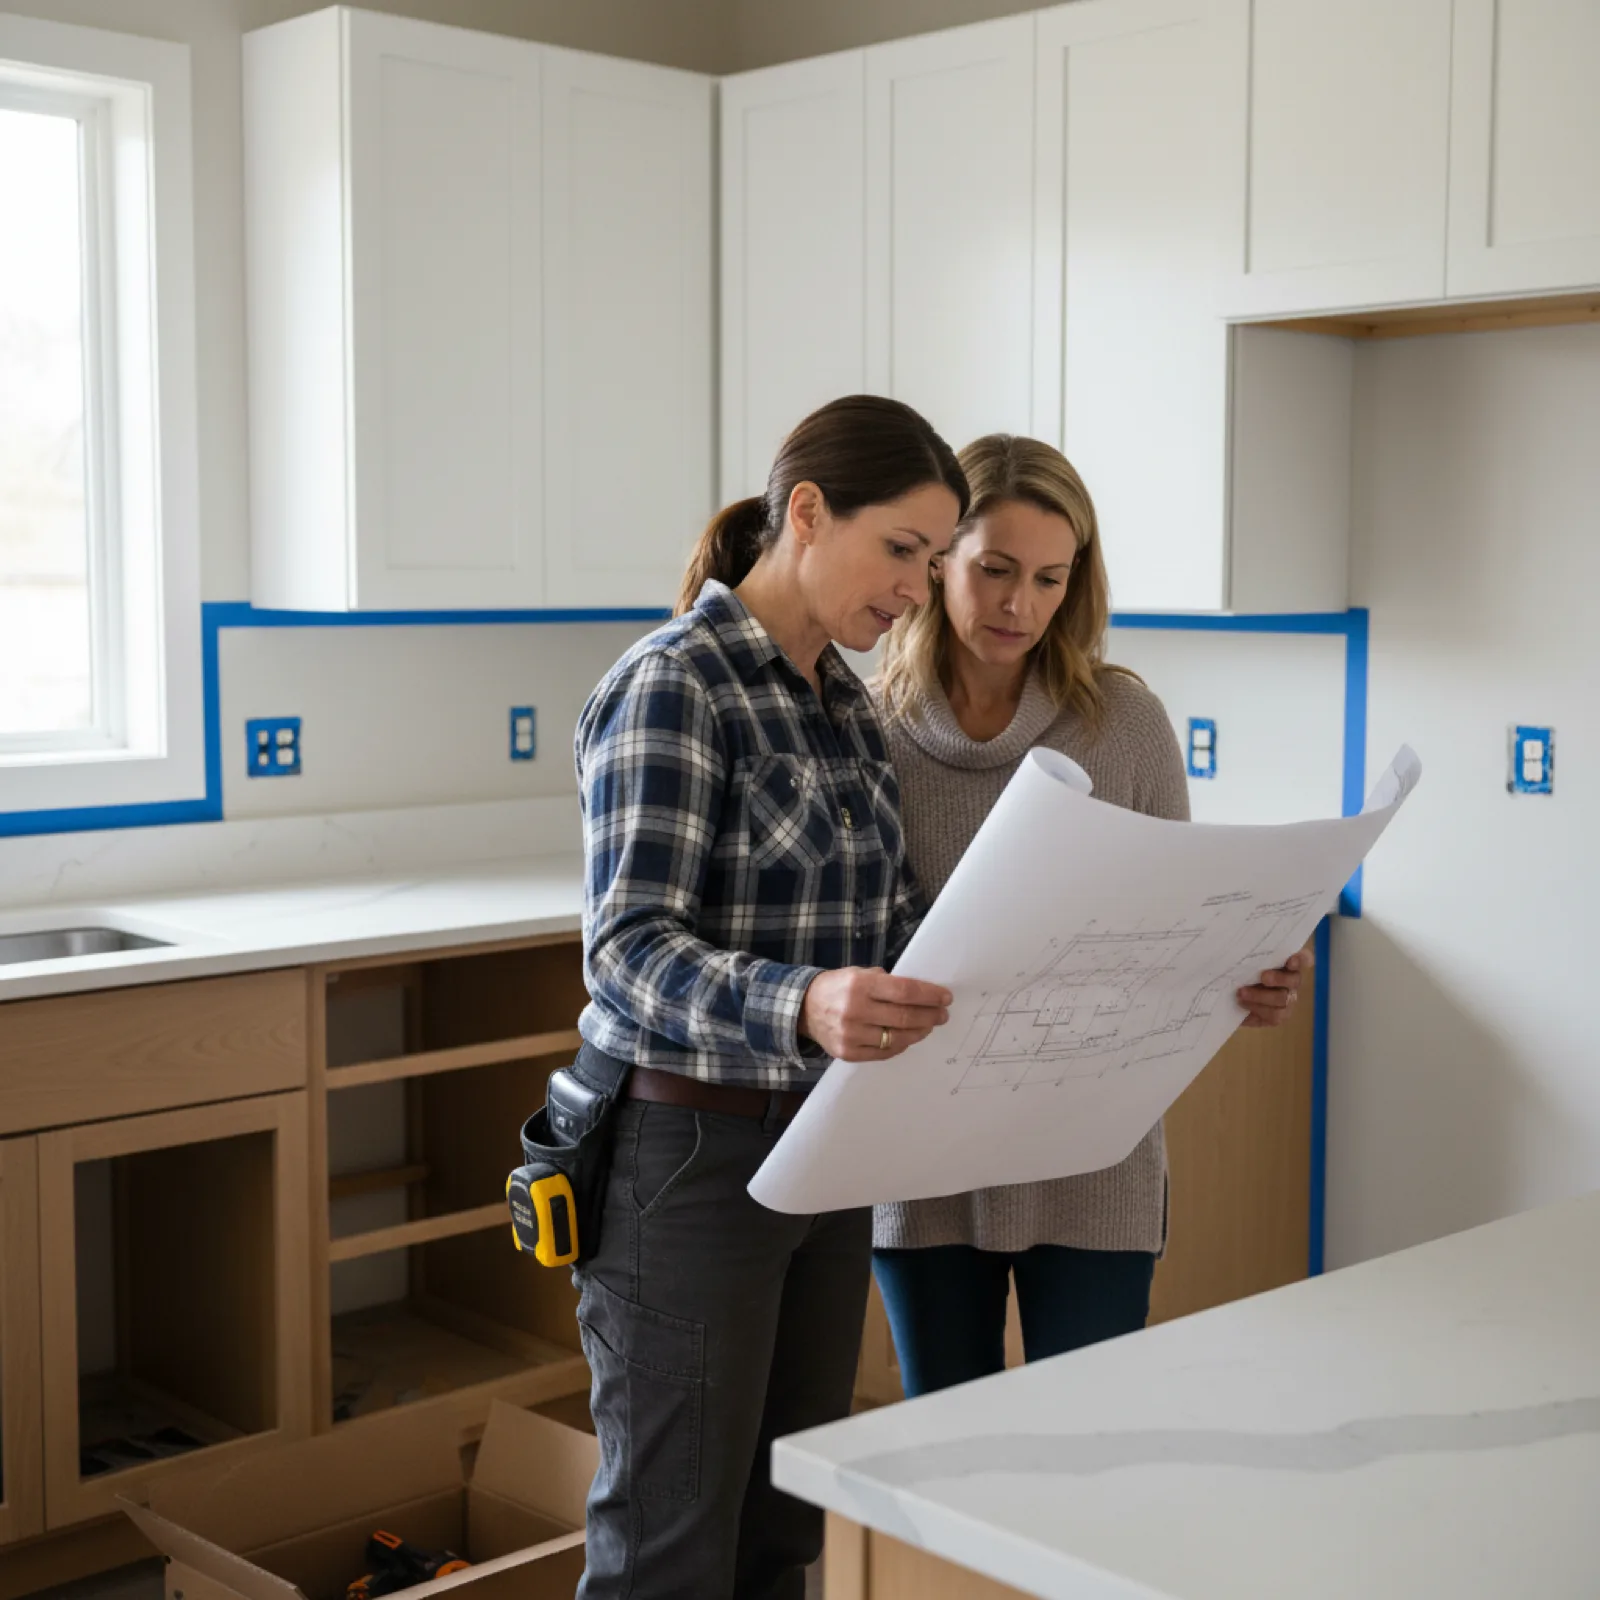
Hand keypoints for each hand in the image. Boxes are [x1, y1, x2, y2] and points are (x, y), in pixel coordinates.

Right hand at [799, 967, 951, 1060]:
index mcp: (859, 985)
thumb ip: (887, 982)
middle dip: (930, 1015)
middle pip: (904, 1016)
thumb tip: (921, 993)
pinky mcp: (848, 1053)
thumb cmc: (838, 987)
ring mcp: (851, 1035)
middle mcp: (855, 1010)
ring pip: (897, 1038)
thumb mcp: (859, 973)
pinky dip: (900, 1045)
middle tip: (942, 1014)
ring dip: (919, 1032)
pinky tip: (908, 1038)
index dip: (929, 995)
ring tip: (928, 1026)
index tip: (946, 998)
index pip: (904, 991)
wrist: (804, 1008)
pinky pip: (884, 1052)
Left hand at [1237, 943, 1312, 1028]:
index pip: (1304, 958)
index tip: (1291, 960)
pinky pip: (1274, 1015)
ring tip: (1241, 993)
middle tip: (1263, 977)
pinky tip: (1243, 1003)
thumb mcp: (1240, 961)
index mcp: (1286, 963)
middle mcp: (1291, 981)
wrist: (1229, 997)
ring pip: (1283, 999)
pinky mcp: (1279, 1016)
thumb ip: (1247, 955)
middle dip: (1279, 978)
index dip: (1301, 959)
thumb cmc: (1238, 972)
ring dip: (1261, 996)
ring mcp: (1287, 1000)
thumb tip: (1236, 948)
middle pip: (1294, 980)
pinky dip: (1257, 1008)